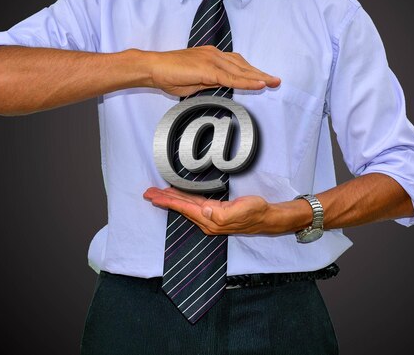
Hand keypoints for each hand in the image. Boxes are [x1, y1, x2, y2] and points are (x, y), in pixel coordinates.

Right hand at [141, 46, 280, 96]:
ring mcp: (211, 59)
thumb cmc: (169, 76)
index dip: (252, 71)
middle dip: (260, 73)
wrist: (152, 68)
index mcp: (211, 56)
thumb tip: (224, 86)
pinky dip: (247, 81)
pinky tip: (259, 84)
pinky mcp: (208, 68)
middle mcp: (214, 54)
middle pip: (243, 65)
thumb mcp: (195, 82)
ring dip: (258, 77)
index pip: (237, 63)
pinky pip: (232, 76)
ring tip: (273, 83)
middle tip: (276, 80)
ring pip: (240, 70)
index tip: (264, 77)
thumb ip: (211, 82)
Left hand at [143, 186, 286, 234]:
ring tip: (158, 194)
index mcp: (211, 220)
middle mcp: (207, 221)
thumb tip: (205, 210)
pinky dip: (182, 201)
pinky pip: (193, 206)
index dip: (169, 201)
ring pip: (186, 207)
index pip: (185, 208)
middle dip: (164, 200)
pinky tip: (178, 197)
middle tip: (148, 193)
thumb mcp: (240, 210)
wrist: (266, 218)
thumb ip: (221, 213)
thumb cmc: (255, 212)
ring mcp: (210, 218)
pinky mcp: (214, 214)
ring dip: (171, 200)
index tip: (154, 196)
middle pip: (181, 208)